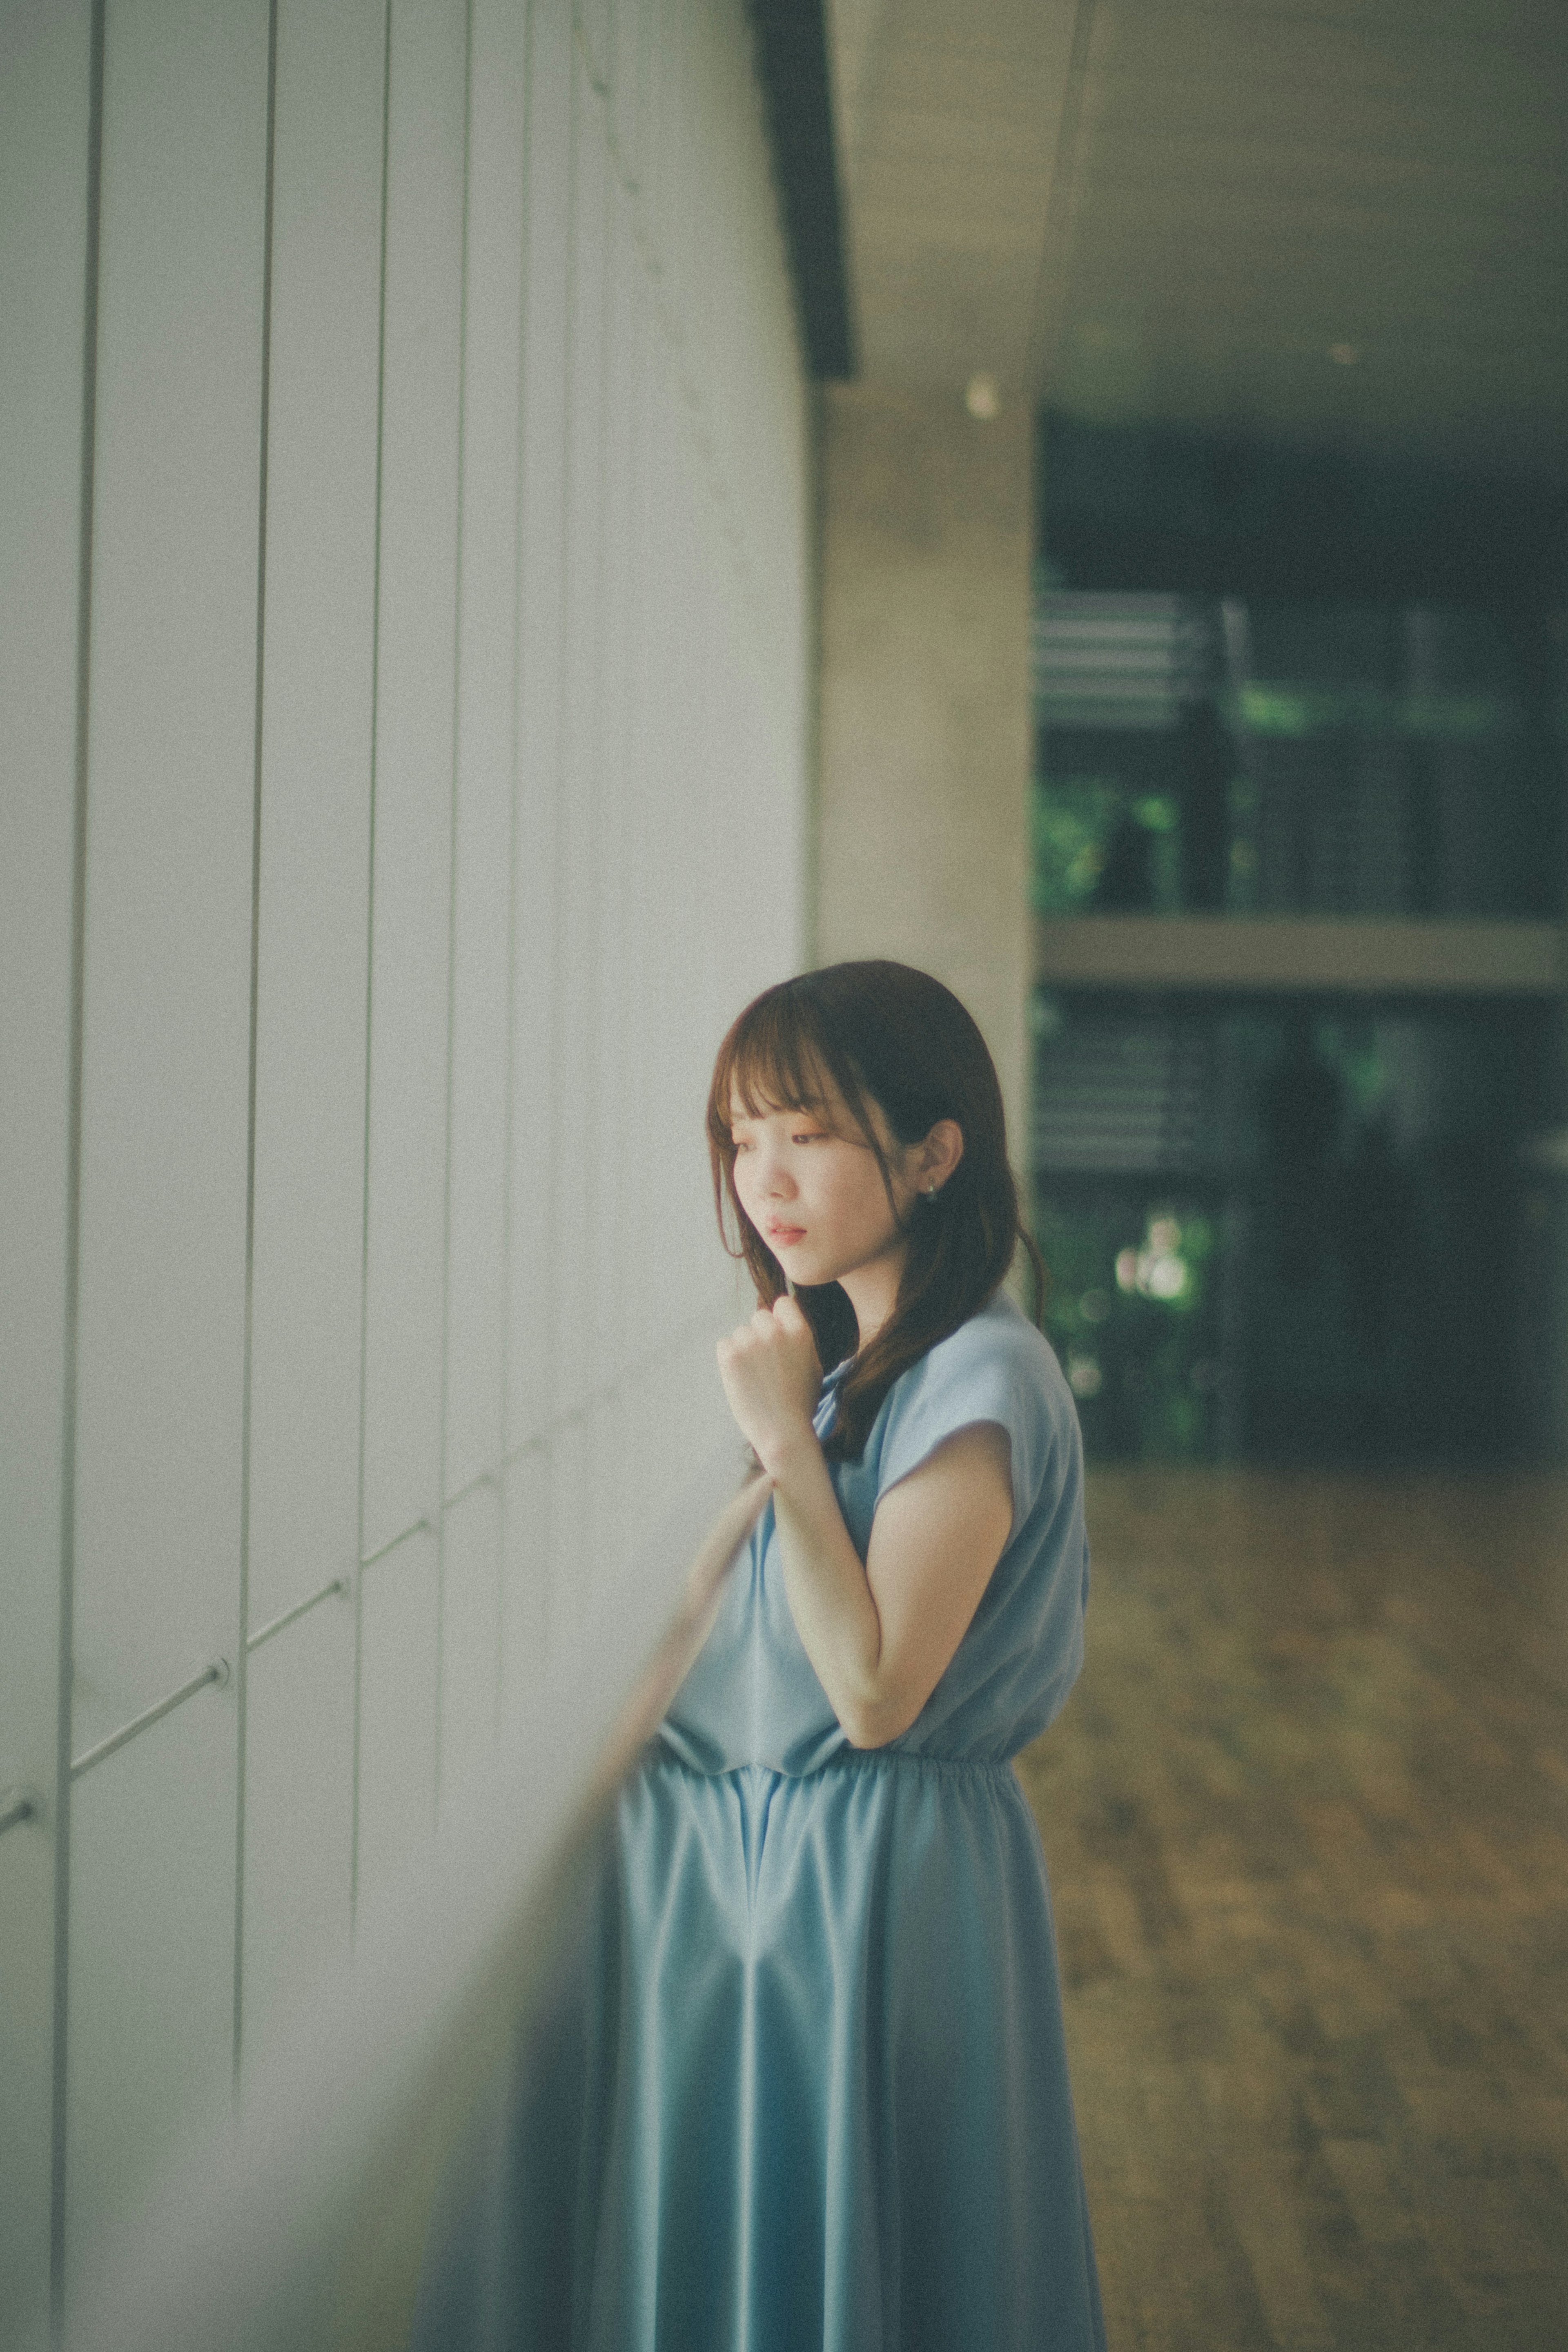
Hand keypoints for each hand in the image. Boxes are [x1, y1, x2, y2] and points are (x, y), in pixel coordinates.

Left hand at [716, 1294, 822, 1473]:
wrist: (782, 1432)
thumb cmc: (800, 1404)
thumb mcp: (813, 1366)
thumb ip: (799, 1340)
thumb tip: (784, 1318)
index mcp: (800, 1332)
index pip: (782, 1303)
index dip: (778, 1319)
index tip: (776, 1337)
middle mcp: (776, 1332)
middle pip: (759, 1316)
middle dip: (760, 1335)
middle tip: (764, 1364)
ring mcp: (752, 1342)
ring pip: (741, 1332)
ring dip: (744, 1349)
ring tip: (755, 1377)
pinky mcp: (731, 1355)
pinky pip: (724, 1344)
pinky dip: (729, 1359)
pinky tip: (741, 1379)